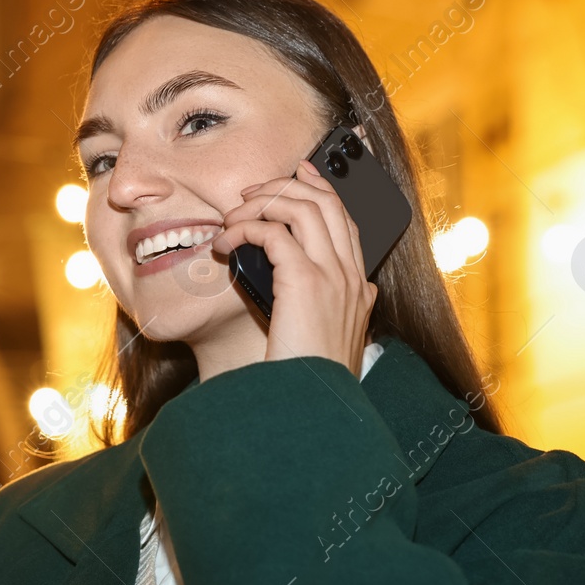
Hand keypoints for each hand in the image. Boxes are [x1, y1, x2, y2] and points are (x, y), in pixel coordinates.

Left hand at [210, 158, 376, 375]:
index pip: (346, 220)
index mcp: (358, 288)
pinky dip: (245, 228)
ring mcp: (333, 276)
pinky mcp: (306, 282)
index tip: (297, 174)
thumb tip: (318, 292)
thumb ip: (330, 312)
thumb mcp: (327, 344)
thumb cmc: (309, 383)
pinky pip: (274, 232)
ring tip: (232, 216)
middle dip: (286, 186)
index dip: (321, 190)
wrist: (314, 409)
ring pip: (303, 208)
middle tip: (250, 191)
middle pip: (327, 203)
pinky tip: (225, 243)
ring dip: (261, 203)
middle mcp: (352, 276)